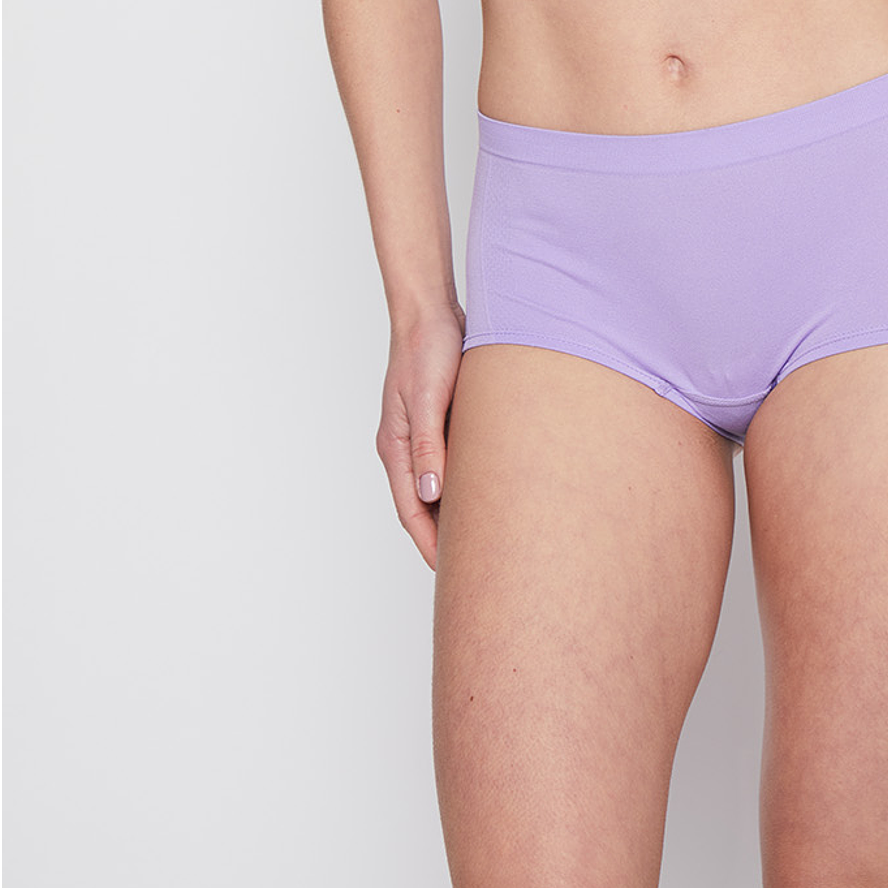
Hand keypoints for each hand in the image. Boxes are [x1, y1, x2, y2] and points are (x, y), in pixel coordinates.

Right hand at [376, 309, 465, 568]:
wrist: (432, 311)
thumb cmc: (426, 349)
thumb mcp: (427, 397)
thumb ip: (427, 444)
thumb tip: (431, 492)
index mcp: (396, 447)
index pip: (411, 511)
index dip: (431, 545)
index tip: (452, 576)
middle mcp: (407, 448)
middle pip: (424, 507)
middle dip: (445, 540)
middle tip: (476, 570)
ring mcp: (424, 436)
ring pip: (440, 488)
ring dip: (457, 514)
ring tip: (487, 542)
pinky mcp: (442, 423)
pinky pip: (453, 465)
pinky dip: (467, 486)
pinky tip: (491, 495)